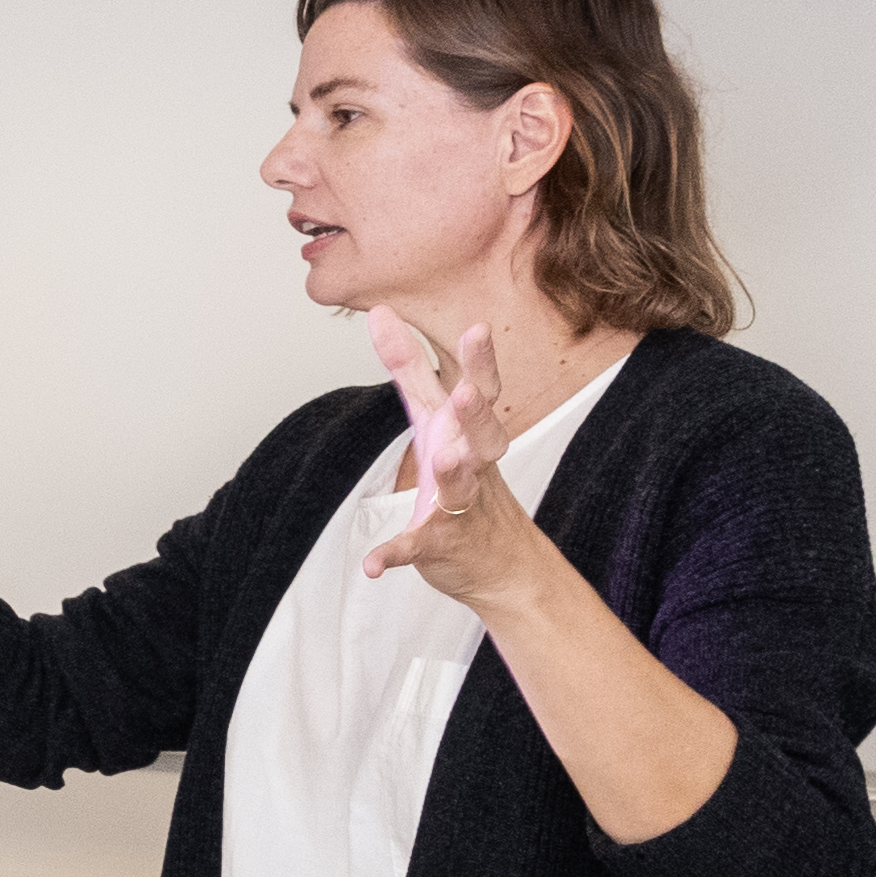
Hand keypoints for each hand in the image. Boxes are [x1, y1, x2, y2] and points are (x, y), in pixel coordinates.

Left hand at [357, 309, 542, 606]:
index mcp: (468, 431)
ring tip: (444, 459)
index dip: (480, 362)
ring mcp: (460, 504)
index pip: (479, 389)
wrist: (502, 563)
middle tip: (471, 391)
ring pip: (460, 486)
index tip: (478, 328)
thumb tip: (381, 311)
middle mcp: (472, 463)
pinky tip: (373, 565)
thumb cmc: (467, 477)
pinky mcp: (441, 543)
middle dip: (478, 413)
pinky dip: (395, 554)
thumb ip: (410, 369)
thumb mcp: (436, 420)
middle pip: (484, 435)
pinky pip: (417, 547)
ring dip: (452, 472)